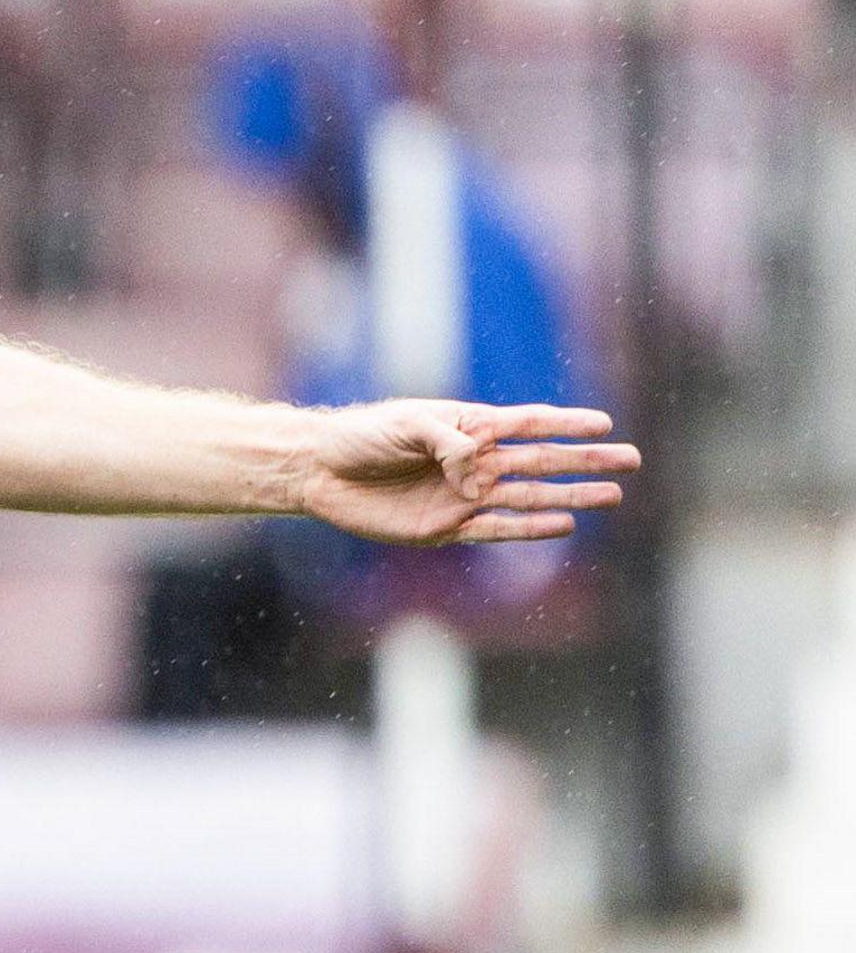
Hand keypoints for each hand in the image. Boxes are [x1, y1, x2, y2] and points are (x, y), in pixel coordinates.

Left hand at [297, 401, 638, 544]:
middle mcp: (473, 462)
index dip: (566, 423)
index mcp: (468, 427)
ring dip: (570, 495)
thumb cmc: (361, 437)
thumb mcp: (405, 426)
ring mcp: (463, 496)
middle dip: (586, 461)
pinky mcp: (445, 527)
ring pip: (529, 496)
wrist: (320, 472)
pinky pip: (496, 529)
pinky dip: (528, 528)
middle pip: (542, 461)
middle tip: (631, 460)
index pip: (529, 423)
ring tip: (612, 495)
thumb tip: (481, 472)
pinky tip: (563, 524)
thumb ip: (449, 442)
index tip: (605, 424)